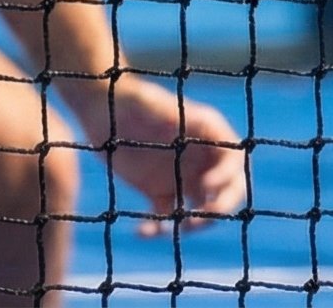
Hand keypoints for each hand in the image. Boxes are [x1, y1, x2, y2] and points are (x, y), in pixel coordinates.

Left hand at [85, 73, 247, 235]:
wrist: (100, 109)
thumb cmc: (128, 100)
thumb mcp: (147, 103)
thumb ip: (166, 113)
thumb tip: (186, 123)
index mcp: (207, 132)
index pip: (232, 159)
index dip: (226, 176)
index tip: (206, 187)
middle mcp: (201, 157)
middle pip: (227, 188)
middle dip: (220, 206)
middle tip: (200, 219)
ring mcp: (182, 176)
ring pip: (203, 207)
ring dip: (196, 223)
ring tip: (175, 229)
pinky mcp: (160, 191)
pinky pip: (168, 215)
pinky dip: (159, 228)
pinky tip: (141, 232)